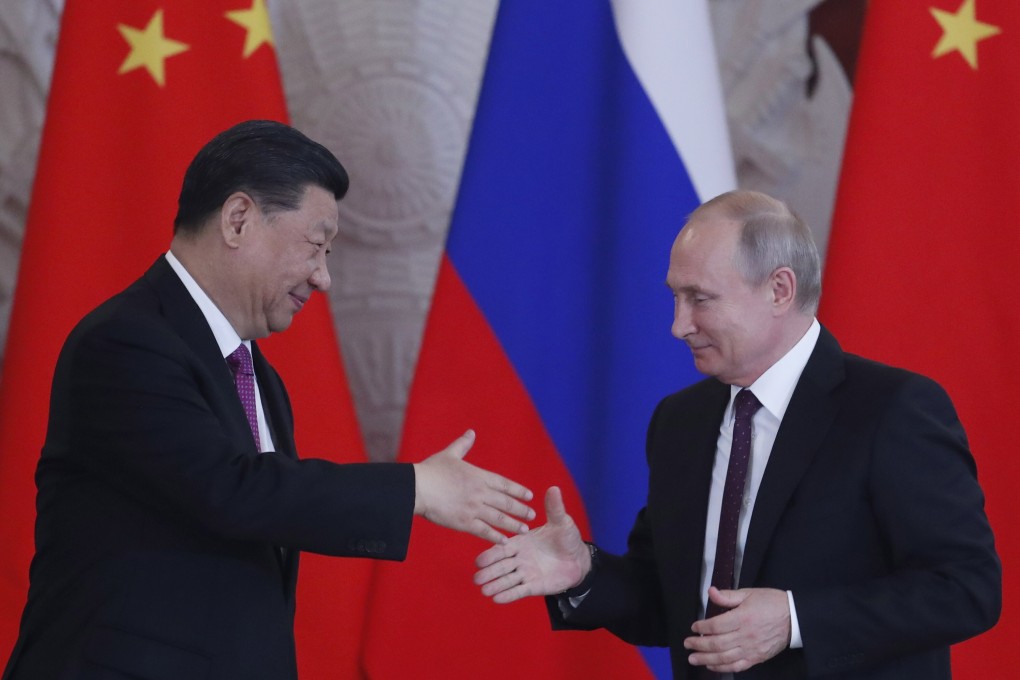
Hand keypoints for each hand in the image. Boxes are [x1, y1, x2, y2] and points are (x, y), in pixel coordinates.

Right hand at [412, 430, 534, 542]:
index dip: (518, 490)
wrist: (417, 488)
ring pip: (499, 518)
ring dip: (514, 525)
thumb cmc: (431, 470)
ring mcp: (474, 508)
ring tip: (525, 530)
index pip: (505, 484)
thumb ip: (462, 445)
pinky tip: (504, 542)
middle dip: (521, 510)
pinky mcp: (464, 523)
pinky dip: (496, 537)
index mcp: (479, 476)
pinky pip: (484, 531)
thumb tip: (471, 432)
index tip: (530, 496)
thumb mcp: (449, 454)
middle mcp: (480, 492)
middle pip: (506, 503)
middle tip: (532, 515)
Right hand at [473, 486, 589, 602]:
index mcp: (521, 542)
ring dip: (495, 585)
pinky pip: (519, 591)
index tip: (478, 560)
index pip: (502, 548)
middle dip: (488, 572)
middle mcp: (520, 558)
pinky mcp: (534, 586)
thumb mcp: (561, 522)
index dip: (491, 555)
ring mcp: (526, 573)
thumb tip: (554, 488)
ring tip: (484, 591)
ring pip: (507, 580)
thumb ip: (554, 508)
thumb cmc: (567, 539)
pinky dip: (508, 595)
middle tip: (476, 579)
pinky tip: (497, 599)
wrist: (579, 559)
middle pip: (501, 566)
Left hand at [684, 587, 790, 672]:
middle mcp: (746, 635)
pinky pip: (737, 666)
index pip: (716, 626)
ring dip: (706, 659)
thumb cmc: (771, 603)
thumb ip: (727, 596)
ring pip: (724, 657)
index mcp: (743, 617)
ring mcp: (751, 649)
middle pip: (717, 644)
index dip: (702, 627)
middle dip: (699, 645)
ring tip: (693, 658)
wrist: (794, 617)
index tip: (694, 627)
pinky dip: (722, 667)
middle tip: (687, 644)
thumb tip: (710, 592)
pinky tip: (711, 665)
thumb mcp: (749, 593)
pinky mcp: (757, 658)